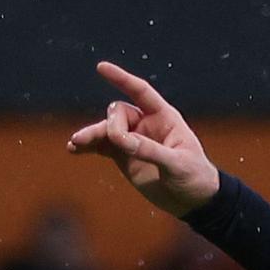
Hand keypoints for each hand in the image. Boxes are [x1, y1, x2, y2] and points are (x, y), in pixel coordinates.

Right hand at [64, 62, 221, 217]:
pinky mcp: (124, 158)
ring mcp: (133, 141)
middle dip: (113, 126)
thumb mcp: (177, 164)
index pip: (140, 92)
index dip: (121, 79)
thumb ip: (151, 151)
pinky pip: (102, 147)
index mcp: (164, 117)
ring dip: (91, 135)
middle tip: (117, 143)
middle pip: (118, 113)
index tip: (101, 68)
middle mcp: (146, 124)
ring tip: (76, 143)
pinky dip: (88, 147)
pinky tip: (74, 150)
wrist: (193, 201)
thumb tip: (123, 141)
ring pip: (106, 130)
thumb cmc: (194, 176)